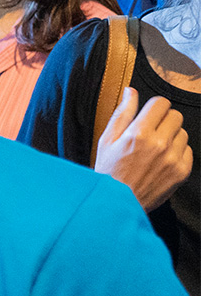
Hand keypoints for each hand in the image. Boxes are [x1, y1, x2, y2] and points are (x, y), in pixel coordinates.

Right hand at [95, 87, 192, 209]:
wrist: (116, 203)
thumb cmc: (108, 172)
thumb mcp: (106, 140)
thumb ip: (122, 114)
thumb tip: (130, 92)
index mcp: (138, 133)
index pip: (161, 103)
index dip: (153, 108)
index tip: (148, 115)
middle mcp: (159, 144)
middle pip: (175, 115)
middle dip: (163, 120)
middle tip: (151, 133)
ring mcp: (173, 158)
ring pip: (183, 132)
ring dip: (171, 136)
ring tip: (155, 149)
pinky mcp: (181, 171)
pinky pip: (188, 150)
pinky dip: (177, 152)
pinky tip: (162, 160)